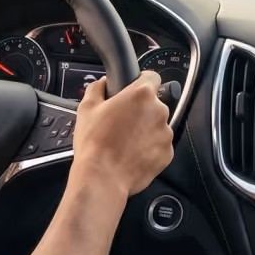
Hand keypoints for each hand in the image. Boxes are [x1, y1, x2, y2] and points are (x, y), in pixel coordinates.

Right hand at [71, 71, 173, 196]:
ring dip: (145, 129)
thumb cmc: (95, 143)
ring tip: (124, 141)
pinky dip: (149, 147)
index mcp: (141, 95)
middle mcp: (159, 111)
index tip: (134, 89)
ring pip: (157, 125)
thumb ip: (97, 88)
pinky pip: (159, 145)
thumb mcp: (87, 108)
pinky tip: (131, 153)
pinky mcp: (167, 153)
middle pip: (153, 104)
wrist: (102, 177)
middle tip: (121, 121)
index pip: (152, 77)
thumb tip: (103, 83)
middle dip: (139, 110)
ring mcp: (165, 134)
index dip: (141, 81)